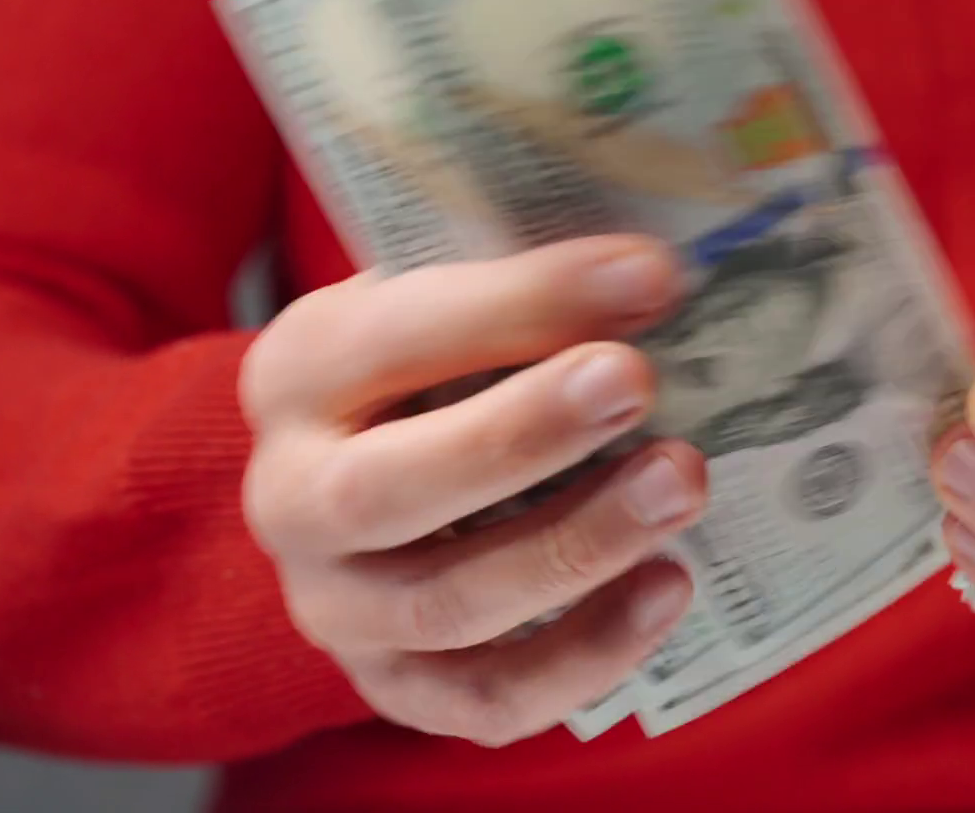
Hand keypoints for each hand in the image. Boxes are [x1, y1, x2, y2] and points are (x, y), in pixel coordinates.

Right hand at [240, 235, 707, 745]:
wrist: (364, 486)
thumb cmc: (432, 374)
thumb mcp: (449, 307)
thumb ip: (529, 298)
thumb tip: (660, 279)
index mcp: (298, 373)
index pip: (394, 335)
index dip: (522, 305)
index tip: (646, 275)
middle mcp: (293, 500)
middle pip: (390, 487)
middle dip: (524, 435)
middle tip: (639, 382)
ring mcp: (339, 609)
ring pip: (447, 603)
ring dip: (578, 544)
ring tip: (682, 482)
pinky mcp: (397, 689)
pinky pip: (487, 700)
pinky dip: (586, 654)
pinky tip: (670, 587)